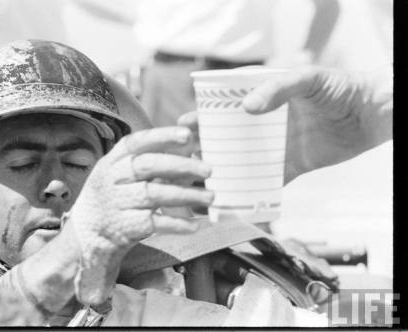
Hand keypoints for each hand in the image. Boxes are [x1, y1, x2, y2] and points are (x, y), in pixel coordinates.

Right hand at [61, 126, 212, 304]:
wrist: (87, 236)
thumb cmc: (114, 198)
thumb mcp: (120, 175)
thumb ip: (149, 161)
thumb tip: (191, 151)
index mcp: (113, 161)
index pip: (136, 143)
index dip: (161, 137)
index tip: (186, 135)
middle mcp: (112, 179)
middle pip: (146, 166)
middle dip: (180, 166)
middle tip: (208, 169)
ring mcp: (117, 204)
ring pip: (153, 194)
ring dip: (185, 195)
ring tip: (210, 196)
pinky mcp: (125, 227)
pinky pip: (154, 223)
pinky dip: (176, 224)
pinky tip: (194, 225)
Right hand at [180, 66, 391, 183]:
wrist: (371, 115)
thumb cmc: (340, 89)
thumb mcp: (308, 80)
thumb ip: (278, 88)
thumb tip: (247, 107)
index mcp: (261, 100)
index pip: (222, 108)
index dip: (201, 117)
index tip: (182, 126)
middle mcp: (262, 126)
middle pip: (225, 138)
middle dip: (203, 148)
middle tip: (184, 159)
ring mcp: (274, 148)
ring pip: (239, 163)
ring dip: (220, 172)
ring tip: (199, 183)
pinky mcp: (289, 168)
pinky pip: (264, 183)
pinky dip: (249, 193)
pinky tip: (231, 202)